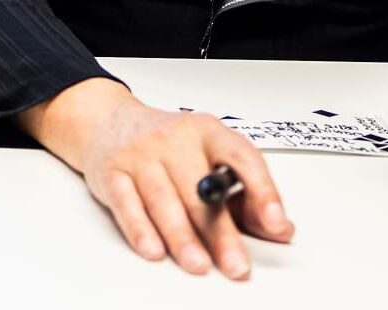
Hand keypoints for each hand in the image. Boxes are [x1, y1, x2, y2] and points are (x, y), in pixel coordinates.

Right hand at [20, 78, 292, 278]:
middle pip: (199, 188)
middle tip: (236, 264)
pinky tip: (154, 248)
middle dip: (220, 231)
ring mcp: (140, 152)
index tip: (274, 222)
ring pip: (163, 199)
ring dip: (182, 236)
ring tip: (199, 264)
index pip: (241, 156)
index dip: (262, 190)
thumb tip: (279, 229)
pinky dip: (140, 229)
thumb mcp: (208, 157)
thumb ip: (244, 195)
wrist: (108, 121)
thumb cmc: (167, 146)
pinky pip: (126, 202)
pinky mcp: (112, 170)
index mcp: (206, 131)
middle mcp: (172, 138)